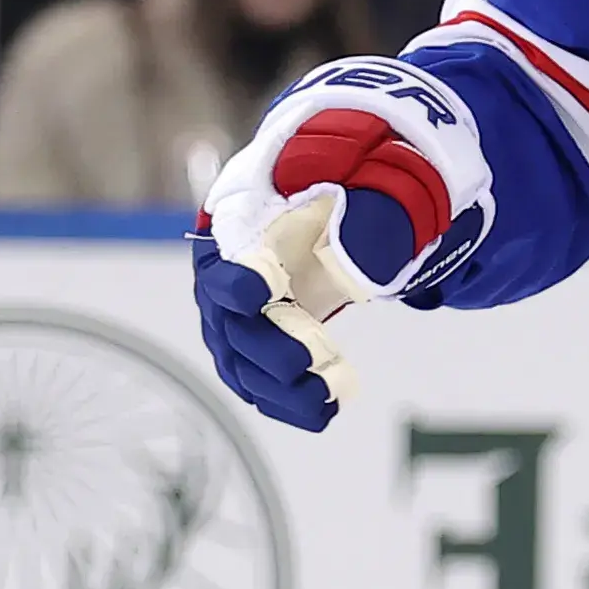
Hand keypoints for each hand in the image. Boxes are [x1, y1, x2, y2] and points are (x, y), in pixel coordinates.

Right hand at [193, 60, 485, 428]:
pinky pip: (260, 379)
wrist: (337, 193)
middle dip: (266, 349)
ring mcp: (238, 312)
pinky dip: (287, 401)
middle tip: (307, 363)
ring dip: (278, 389)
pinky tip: (322, 412)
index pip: (226, 258)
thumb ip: (362, 213)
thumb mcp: (361, 178)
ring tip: (325, 402)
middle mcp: (228, 270)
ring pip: (243, 363)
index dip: (237, 279)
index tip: (258, 294)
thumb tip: (355, 270)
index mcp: (242, 220)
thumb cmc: (343, 176)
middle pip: (230, 323)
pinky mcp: (257, 339)